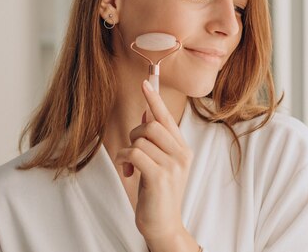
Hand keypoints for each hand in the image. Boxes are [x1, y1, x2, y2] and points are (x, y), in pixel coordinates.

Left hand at [115, 80, 196, 250]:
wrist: (164, 226)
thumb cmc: (158, 194)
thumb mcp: (159, 164)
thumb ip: (156, 141)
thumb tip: (148, 115)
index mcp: (182, 149)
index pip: (167, 118)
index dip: (154, 100)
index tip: (145, 82)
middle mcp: (182, 153)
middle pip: (151, 125)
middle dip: (134, 134)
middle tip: (131, 152)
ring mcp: (173, 165)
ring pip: (141, 139)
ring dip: (127, 150)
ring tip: (130, 166)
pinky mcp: (161, 176)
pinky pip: (135, 153)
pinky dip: (125, 160)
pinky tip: (128, 172)